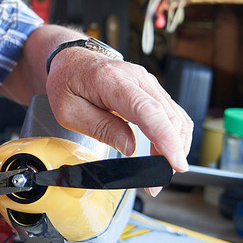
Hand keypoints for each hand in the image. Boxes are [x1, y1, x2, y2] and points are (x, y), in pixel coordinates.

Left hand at [46, 47, 192, 173]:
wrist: (71, 61)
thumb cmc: (67, 82)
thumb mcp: (69, 111)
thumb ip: (100, 128)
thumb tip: (129, 147)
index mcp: (111, 80)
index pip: (147, 110)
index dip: (165, 138)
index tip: (174, 163)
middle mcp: (136, 77)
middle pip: (168, 115)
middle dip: (171, 152)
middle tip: (158, 181)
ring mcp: (147, 82)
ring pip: (176, 116)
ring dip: (175, 146)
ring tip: (160, 171)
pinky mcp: (152, 90)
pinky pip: (171, 114)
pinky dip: (173, 136)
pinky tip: (164, 153)